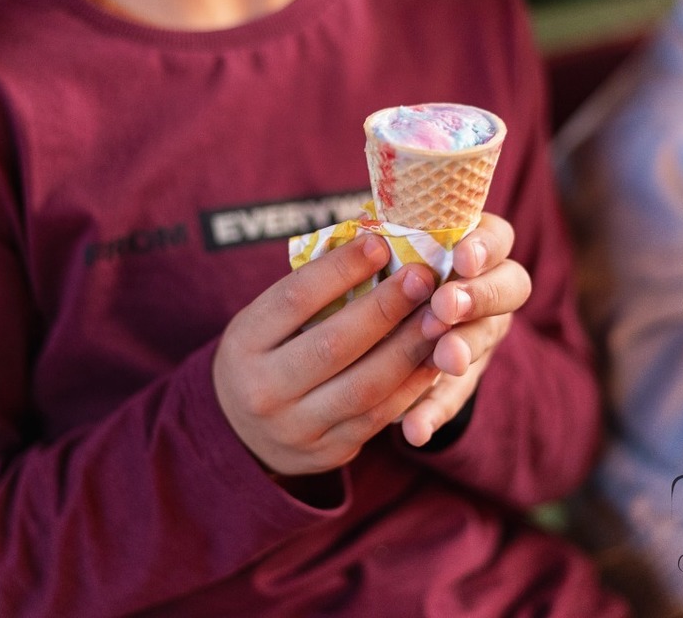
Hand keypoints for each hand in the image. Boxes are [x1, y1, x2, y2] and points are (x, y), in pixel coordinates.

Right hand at [214, 234, 440, 476]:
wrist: (242, 432)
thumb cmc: (267, 354)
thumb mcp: (268, 318)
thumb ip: (313, 284)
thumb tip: (369, 230)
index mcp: (244, 342)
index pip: (295, 299)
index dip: (341, 270)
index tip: (381, 245)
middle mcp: (263, 388)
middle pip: (333, 344)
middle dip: (385, 308)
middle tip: (423, 278)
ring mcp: (294, 427)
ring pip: (364, 386)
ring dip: (409, 348)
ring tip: (439, 316)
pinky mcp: (327, 452)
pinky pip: (379, 417)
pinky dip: (412, 384)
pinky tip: (433, 356)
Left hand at [400, 213, 531, 446]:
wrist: (384, 324)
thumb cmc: (383, 270)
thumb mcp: (390, 252)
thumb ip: (389, 247)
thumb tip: (364, 238)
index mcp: (474, 246)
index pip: (498, 236)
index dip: (484, 245)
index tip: (460, 256)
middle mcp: (489, 288)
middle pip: (508, 286)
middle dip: (477, 296)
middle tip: (446, 306)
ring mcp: (483, 333)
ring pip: (486, 338)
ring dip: (464, 347)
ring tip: (446, 357)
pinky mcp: (464, 378)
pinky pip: (454, 396)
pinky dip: (433, 412)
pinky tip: (415, 430)